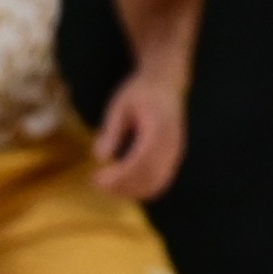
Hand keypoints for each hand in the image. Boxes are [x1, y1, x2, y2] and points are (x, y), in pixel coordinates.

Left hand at [94, 68, 189, 197]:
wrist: (167, 82)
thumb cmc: (141, 91)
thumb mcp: (120, 105)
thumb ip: (112, 130)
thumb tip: (99, 157)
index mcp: (159, 128)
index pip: (139, 162)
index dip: (118, 177)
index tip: (96, 179)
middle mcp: (172, 144)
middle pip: (149, 178)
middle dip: (122, 188)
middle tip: (97, 183)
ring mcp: (177, 152)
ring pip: (157, 184)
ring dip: (132, 191)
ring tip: (108, 186)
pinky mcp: (175, 157)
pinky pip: (161, 181)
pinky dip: (142, 189)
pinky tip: (123, 185)